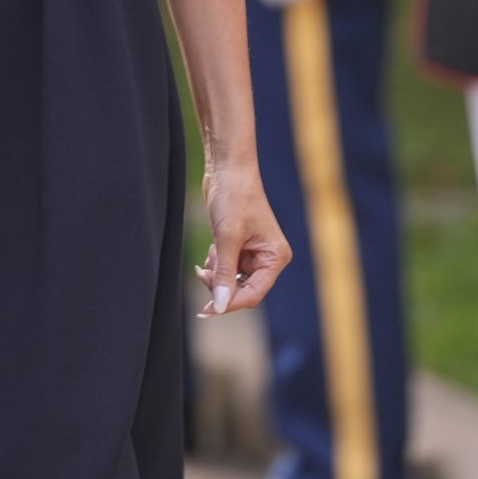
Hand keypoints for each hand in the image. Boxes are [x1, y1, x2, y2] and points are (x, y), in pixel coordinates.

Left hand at [194, 158, 288, 316]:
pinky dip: (215, 264)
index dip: (231, 303)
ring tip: (208, 255)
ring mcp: (253, 253)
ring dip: (216, 274)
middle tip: (202, 275)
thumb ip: (224, 273)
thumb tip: (220, 306)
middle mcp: (267, 258)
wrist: (227, 169)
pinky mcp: (239, 247)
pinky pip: (226, 268)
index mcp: (275, 257)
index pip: (254, 293)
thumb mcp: (227, 237)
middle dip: (221, 286)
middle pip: (243, 290)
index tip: (208, 309)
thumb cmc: (234, 197)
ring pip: (231, 281)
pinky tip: (211, 247)